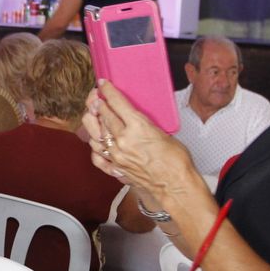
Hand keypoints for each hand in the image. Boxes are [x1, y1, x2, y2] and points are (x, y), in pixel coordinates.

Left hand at [83, 81, 197, 205]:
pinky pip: (96, 156)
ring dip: (93, 123)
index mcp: (138, 127)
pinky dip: (94, 147)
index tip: (103, 84)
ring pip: (93, 134)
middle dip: (97, 102)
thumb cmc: (176, 161)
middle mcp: (122, 140)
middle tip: (96, 97)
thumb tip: (134, 118)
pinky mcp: (114, 168)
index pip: (116, 102)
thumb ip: (143, 123)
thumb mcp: (162, 132)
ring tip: (95, 116)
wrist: (175, 186)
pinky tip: (97, 141)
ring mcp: (116, 155)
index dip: (107, 90)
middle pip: (102, 115)